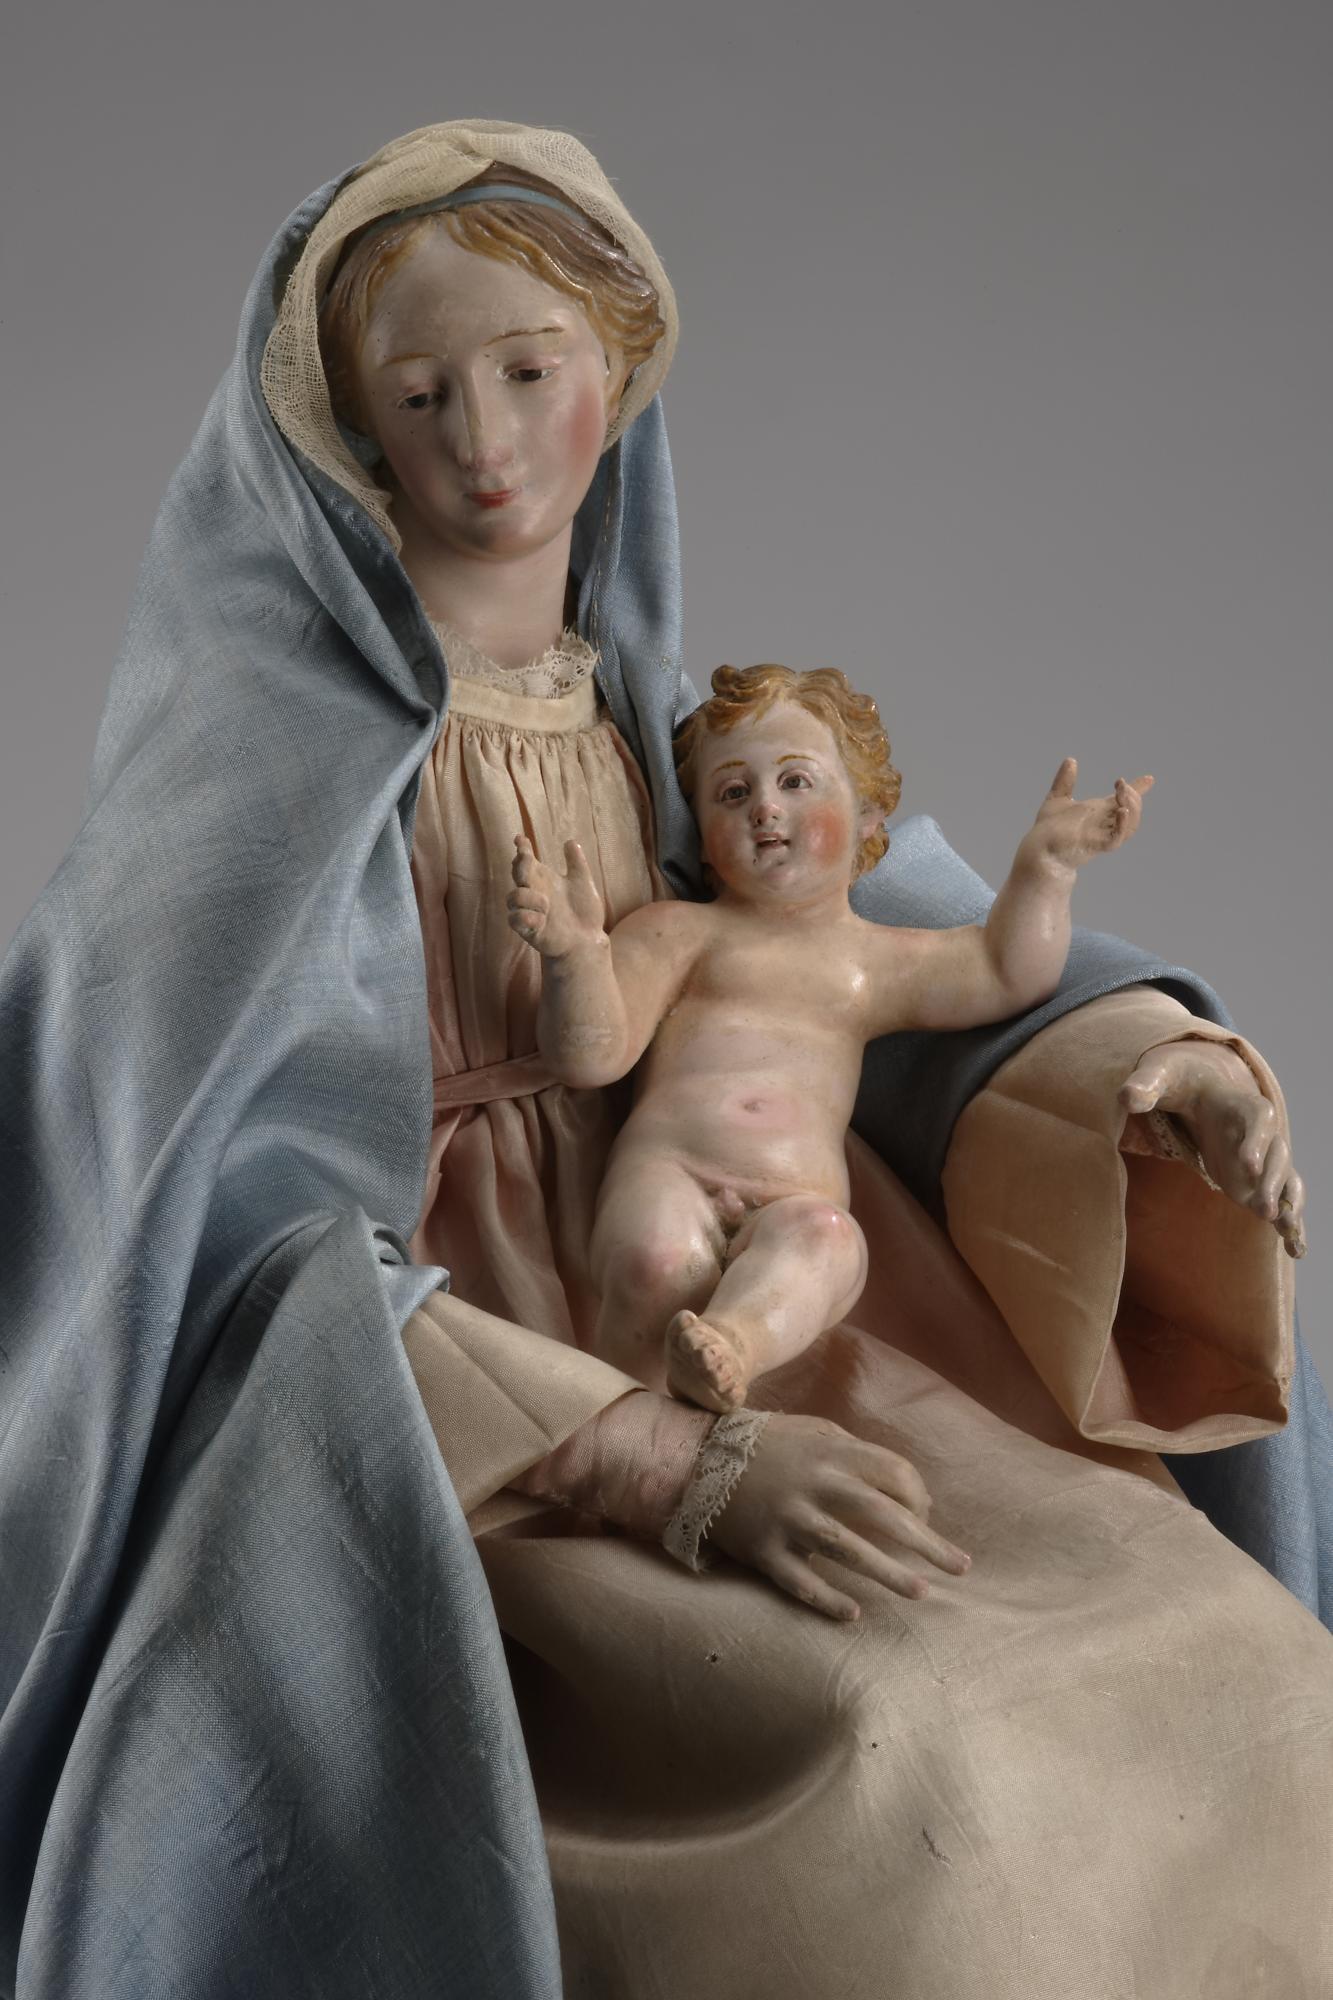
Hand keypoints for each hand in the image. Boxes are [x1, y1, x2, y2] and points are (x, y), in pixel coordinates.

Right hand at [507, 834, 607, 957]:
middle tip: (528, 860)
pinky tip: (542, 919)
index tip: (521, 839)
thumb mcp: (583, 882)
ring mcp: (530, 912)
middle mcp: (534, 893)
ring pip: (512, 897)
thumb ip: (576, 862)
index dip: (521, 849)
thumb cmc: (584, 911)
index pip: (526, 860)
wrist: (589, 938)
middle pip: (516, 874)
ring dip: (528, 896)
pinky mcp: (530, 930)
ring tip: (547, 904)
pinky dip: (527, 917)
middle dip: (520, 866)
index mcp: (543, 880)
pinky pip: (516, 920)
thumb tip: (570, 841)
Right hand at [707, 1412, 969, 1621]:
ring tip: (920, 1591)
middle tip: (959, 1567)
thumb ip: (854, 1453)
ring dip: (887, 1573)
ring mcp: (788, 1520)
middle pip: (883, 1515)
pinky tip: (854, 1615)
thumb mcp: (812, 1432)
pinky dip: (827, 1600)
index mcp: (830, 1453)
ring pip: (847, 1550)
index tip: (927, 1518)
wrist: (695, 1461)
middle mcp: (814, 1486)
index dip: (920, 1497)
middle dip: (927, 1543)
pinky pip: (800, 1582)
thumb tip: (905, 1488)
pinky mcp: (764, 1551)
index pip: (894, 1473)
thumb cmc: (766, 1446)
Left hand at [1024, 757, 1153, 871]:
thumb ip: (1065, 781)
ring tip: (1123, 791)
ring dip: (1132, 808)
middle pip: (1132, 811)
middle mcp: (1104, 824)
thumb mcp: (1057, 799)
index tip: (1149, 778)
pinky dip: (1122, 827)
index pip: (1123, 800)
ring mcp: (1101, 836)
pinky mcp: (1094, 846)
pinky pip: (1116, 839)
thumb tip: (1071, 760)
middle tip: (1120, 783)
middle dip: (1133, 795)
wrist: (1038, 850)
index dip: (1138, 789)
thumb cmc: (1048, 829)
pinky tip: (1122, 812)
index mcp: (1099, 812)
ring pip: (1130, 826)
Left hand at [1119, 1040, 1305, 1257]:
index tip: (1246, 1166)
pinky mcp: (1257, 1178)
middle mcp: (1262, 1132)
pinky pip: (1280, 1200)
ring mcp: (1263, 1157)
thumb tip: (1127, 1097)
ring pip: (1285, 1180)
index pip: (1259, 1119)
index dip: (1256, 1142)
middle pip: (1277, 1155)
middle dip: (1271, 1182)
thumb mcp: (1160, 1075)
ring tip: (1287, 1232)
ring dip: (1288, 1205)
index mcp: (1243, 1104)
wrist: (1197, 1087)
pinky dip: (1290, 1223)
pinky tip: (1296, 1251)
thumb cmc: (1178, 1078)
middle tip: (1262, 1209)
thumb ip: (1144, 1085)